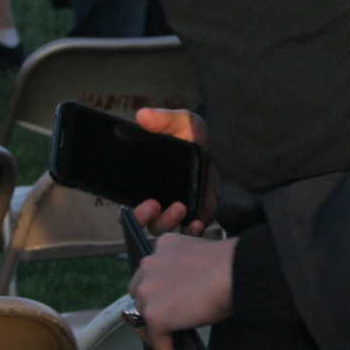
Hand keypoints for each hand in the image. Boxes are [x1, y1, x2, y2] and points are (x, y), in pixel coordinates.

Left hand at [128, 233, 236, 349]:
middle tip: (170, 329)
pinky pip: (159, 342)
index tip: (170, 306)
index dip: (159, 292)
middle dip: (152, 312)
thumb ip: (183, 270)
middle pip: (141, 295)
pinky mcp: (155, 315)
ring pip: (145, 320)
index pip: (151, 273)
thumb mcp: (199, 257)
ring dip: (159, 335)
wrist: (237, 272)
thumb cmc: (231, 263)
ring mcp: (148, 291)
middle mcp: (148, 264)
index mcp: (161, 244)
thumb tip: (184, 297)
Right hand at [130, 107, 215, 233]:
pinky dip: (191, 232)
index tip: (145, 204)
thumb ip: (165, 119)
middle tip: (153, 205)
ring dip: (168, 223)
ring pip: (165, 230)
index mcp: (146, 184)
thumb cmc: (192, 138)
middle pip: (145, 223)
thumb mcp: (183, 123)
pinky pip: (189, 233)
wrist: (218, 147)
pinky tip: (195, 224)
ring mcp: (178, 210)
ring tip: (180, 208)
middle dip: (145, 219)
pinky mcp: (196, 215)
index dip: (132, 214)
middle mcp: (159, 201)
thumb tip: (142, 116)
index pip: (131, 206)